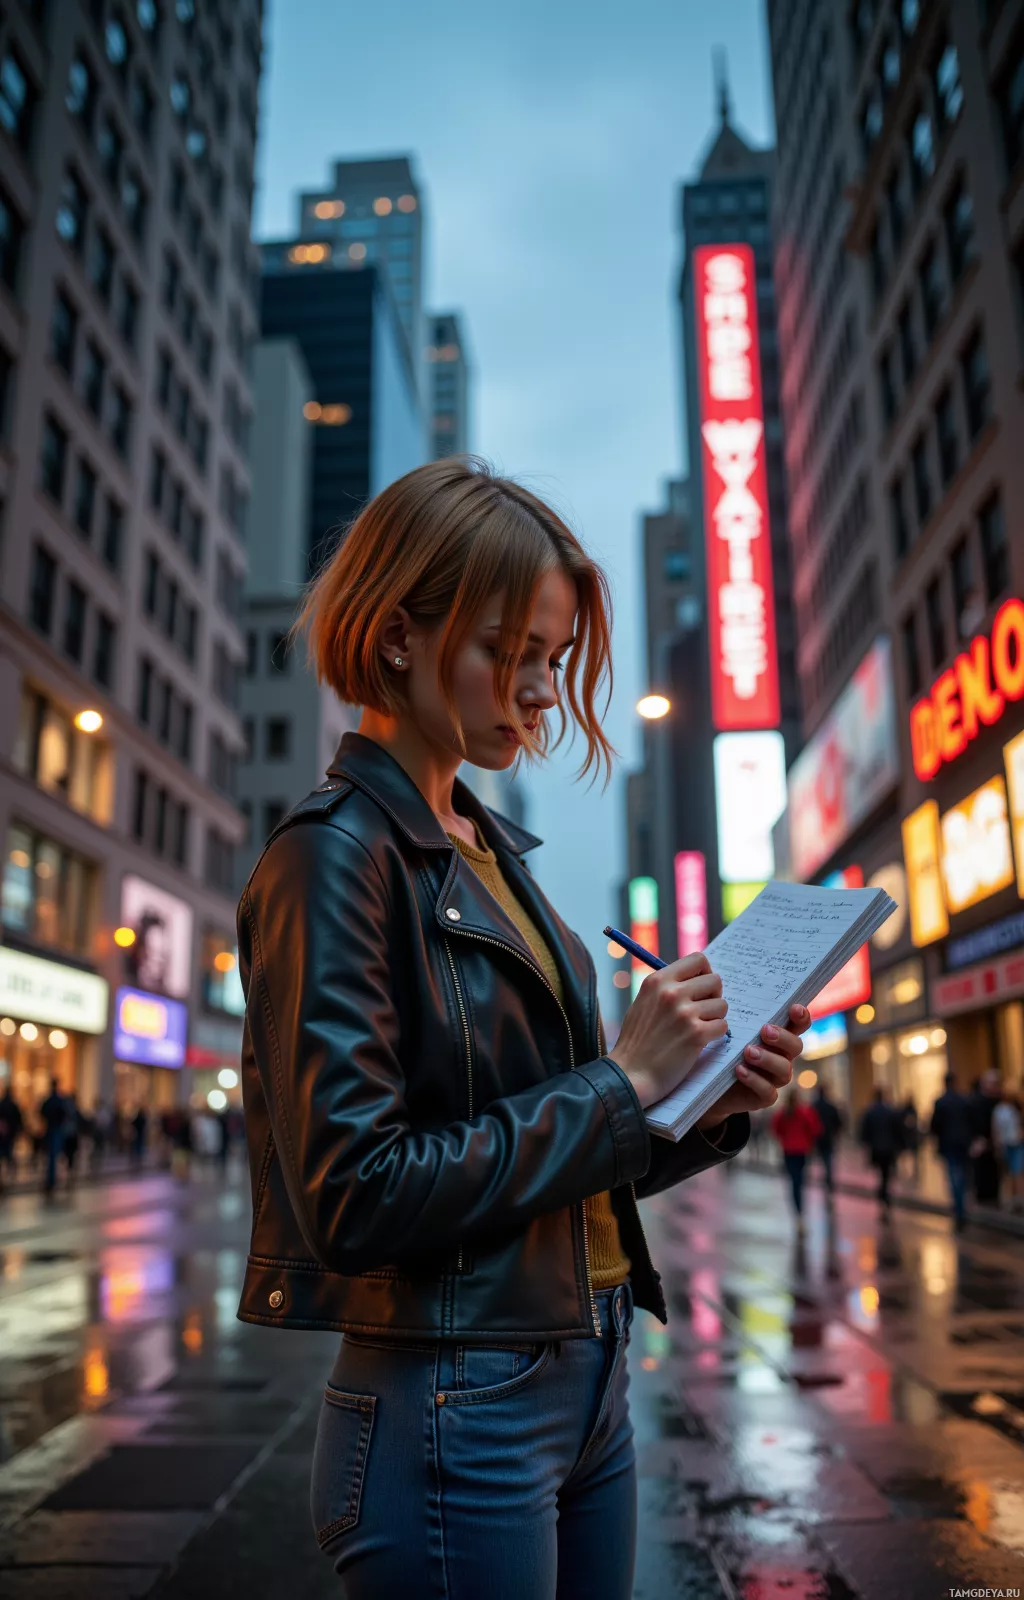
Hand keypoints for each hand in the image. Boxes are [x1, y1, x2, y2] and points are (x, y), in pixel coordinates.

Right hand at [607, 952, 728, 1108]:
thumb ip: (666, 988)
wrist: (630, 1075)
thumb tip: (696, 978)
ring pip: (722, 1005)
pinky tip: (700, 1042)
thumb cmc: (636, 1042)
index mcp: (657, 980)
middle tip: (703, 1011)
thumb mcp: (643, 1003)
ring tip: (698, 1028)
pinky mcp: (696, 1035)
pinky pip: (723, 1026)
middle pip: (715, 980)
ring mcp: (684, 1013)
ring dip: (715, 1018)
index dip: (705, 973)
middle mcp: (671, 992)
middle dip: (713, 996)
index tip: (701, 988)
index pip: (698, 959)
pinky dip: (716, 1035)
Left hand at [695, 1004, 810, 1133]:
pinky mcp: (764, 1097)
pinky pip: (769, 1092)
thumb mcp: (728, 1029)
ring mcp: (774, 1078)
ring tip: (748, 1052)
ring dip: (768, 1059)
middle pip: (796, 1046)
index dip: (801, 1016)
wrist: (706, 1083)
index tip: (794, 1008)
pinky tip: (740, 1070)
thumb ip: (737, 1014)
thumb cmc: (720, 1048)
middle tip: (765, 1030)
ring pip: (784, 1070)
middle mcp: (781, 1056)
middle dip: (783, 1037)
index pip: (798, 1024)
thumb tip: (728, 985)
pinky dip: (755, 1081)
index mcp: (777, 1036)